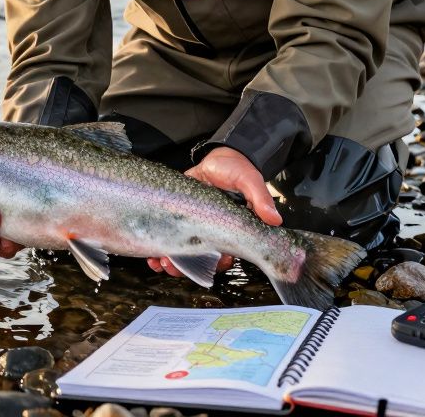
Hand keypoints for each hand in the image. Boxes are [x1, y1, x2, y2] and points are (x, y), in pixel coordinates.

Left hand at [148, 146, 281, 277]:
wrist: (217, 157)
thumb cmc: (237, 169)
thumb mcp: (249, 180)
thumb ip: (259, 198)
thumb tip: (274, 219)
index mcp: (231, 231)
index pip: (225, 257)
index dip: (213, 264)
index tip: (203, 264)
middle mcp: (211, 233)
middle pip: (199, 260)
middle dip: (185, 267)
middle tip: (170, 265)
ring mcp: (192, 227)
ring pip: (181, 253)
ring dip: (170, 263)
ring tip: (159, 262)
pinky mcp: (177, 219)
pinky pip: (167, 239)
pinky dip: (158, 249)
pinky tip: (150, 256)